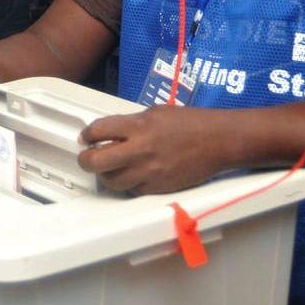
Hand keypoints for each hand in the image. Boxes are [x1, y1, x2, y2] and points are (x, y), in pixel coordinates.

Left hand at [77, 105, 231, 194]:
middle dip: (86, 160)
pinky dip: (127, 184)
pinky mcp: (158, 188)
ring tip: (111, 168)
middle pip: (96, 162)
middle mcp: (140, 150)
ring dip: (106, 175)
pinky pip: (131, 191)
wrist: (218, 141)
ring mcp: (148, 172)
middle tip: (88, 157)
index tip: (86, 138)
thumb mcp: (156, 113)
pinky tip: (132, 175)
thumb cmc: (190, 123)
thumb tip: (109, 133)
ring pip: (111, 182)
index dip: (87, 135)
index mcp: (138, 126)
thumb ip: (130, 123)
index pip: (98, 131)